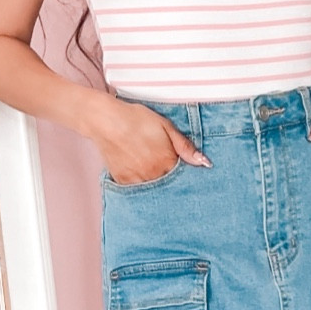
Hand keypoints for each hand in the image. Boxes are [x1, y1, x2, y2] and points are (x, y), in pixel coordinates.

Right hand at [90, 94, 210, 184]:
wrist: (106, 120)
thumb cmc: (136, 119)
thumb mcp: (165, 126)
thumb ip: (185, 147)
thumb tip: (204, 163)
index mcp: (167, 162)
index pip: (184, 177)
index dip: (185, 173)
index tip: (183, 169)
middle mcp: (154, 176)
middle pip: (169, 185)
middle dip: (171, 180)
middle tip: (161, 164)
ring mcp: (137, 181)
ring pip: (153, 189)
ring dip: (156, 182)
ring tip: (148, 165)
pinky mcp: (123, 182)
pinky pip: (137, 189)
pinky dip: (141, 183)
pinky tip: (138, 168)